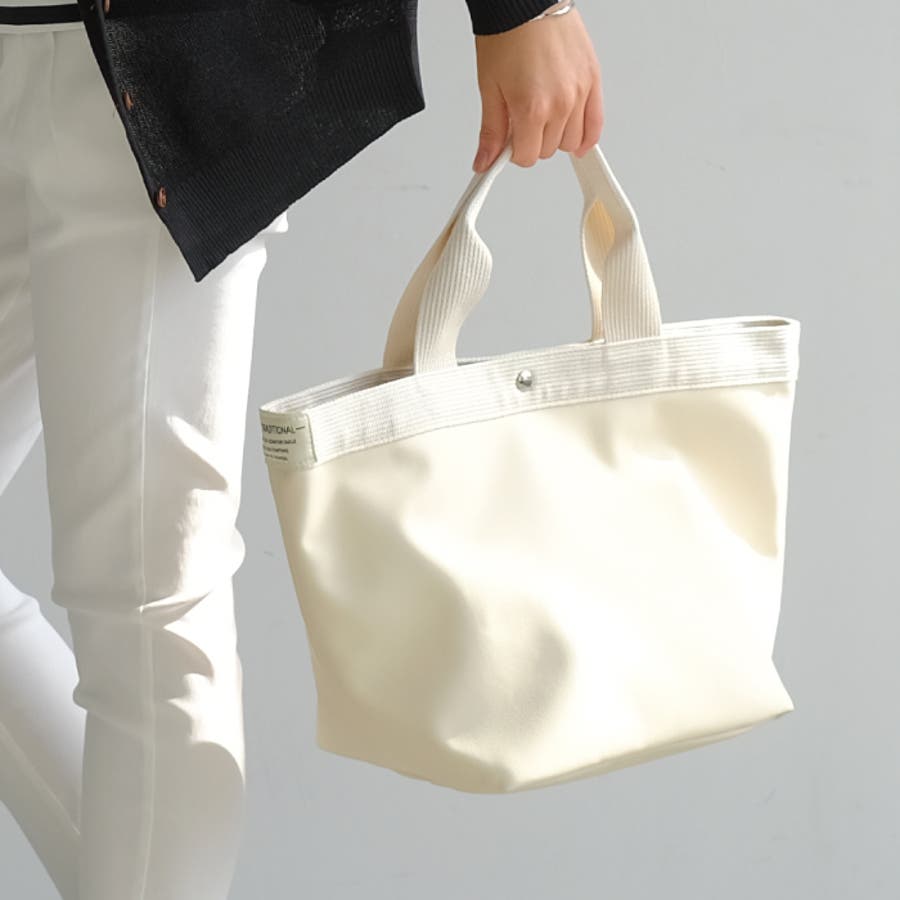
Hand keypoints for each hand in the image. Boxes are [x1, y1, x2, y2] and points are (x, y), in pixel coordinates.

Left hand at [471, 6, 602, 171]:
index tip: (510, 140)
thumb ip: (492, 131)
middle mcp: (560, 103)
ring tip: (544, 115)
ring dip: (556, 136)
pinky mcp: (593, 80)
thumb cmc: (507, 35)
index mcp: (532, 108)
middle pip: (548, 151)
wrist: (527, 1)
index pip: (526, 157)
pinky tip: (574, 136)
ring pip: (572, 142)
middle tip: (523, 121)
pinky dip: (586, 136)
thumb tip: (485, 161)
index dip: (514, 152)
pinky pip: (596, 125)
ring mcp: (580, 92)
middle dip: (533, 141)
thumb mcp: (490, 87)